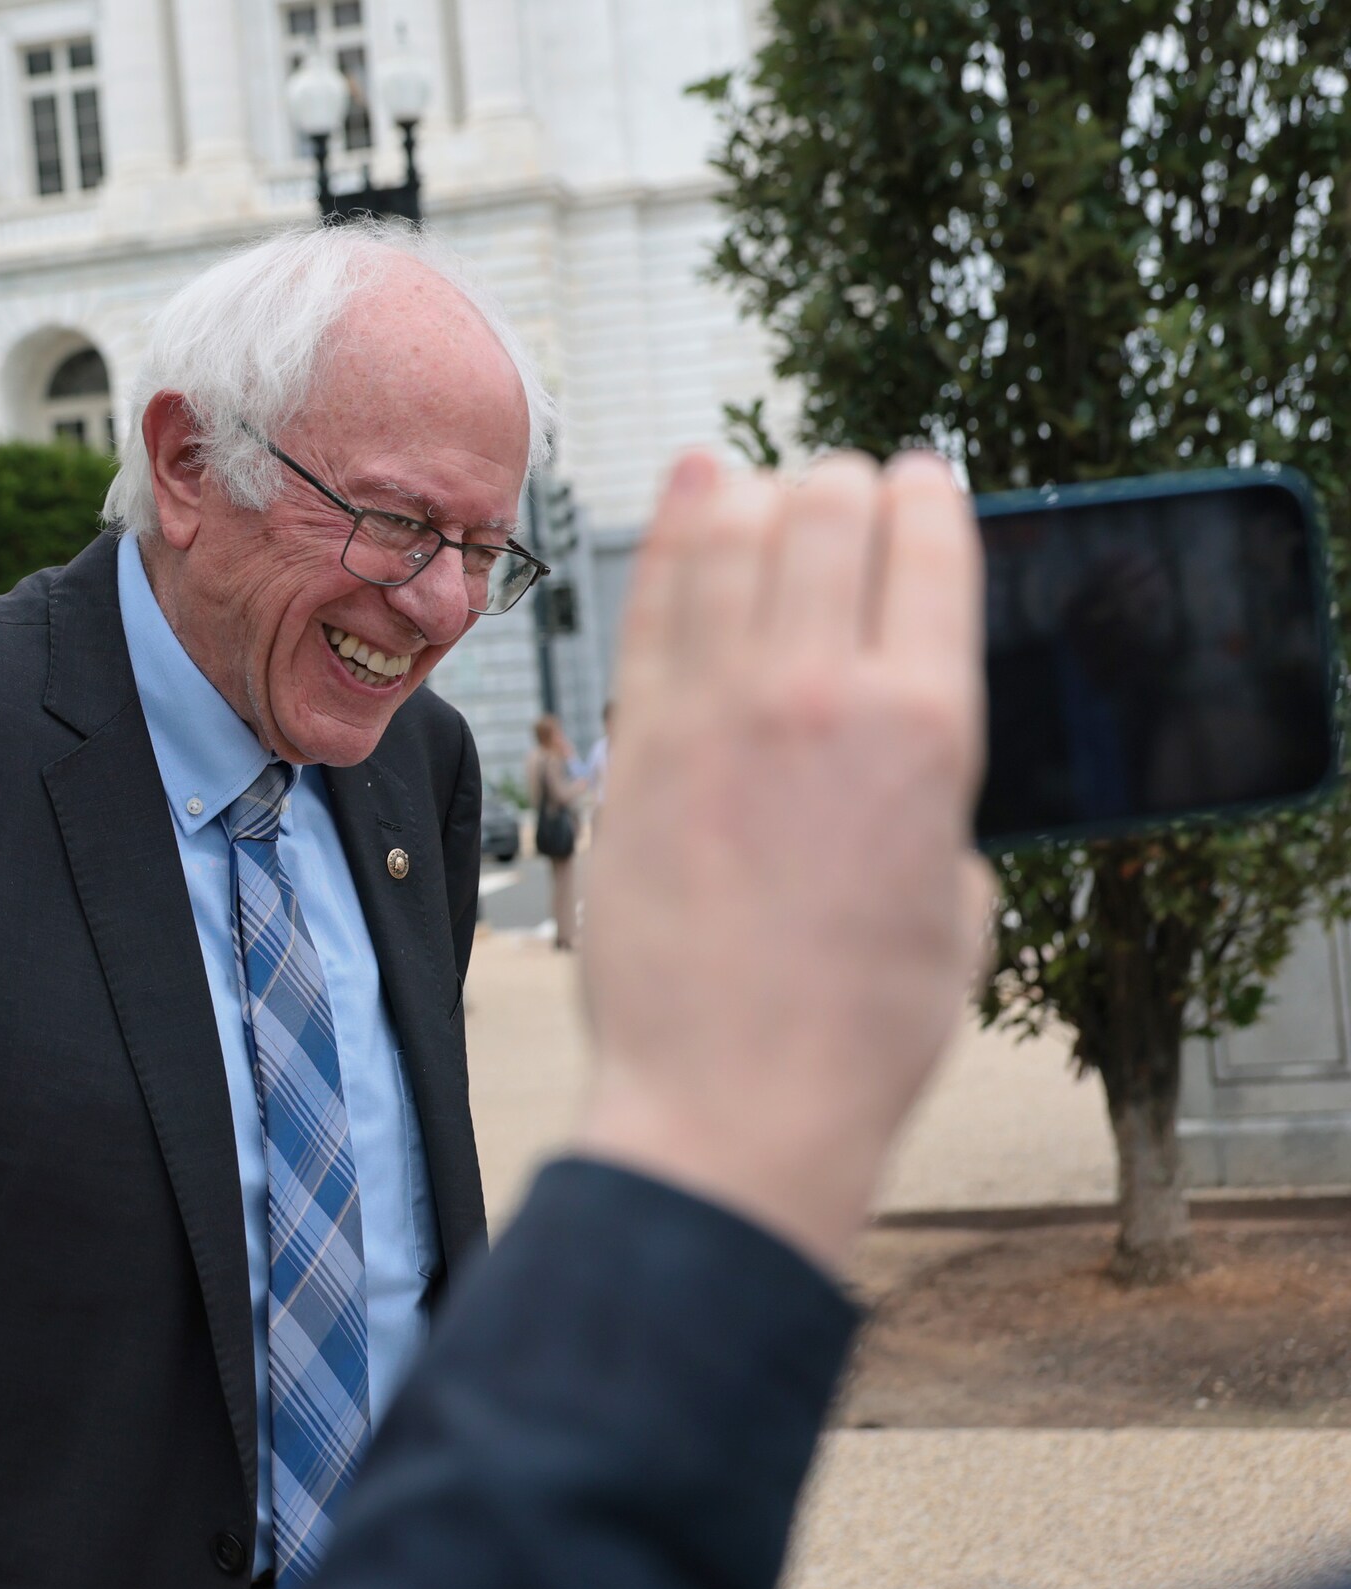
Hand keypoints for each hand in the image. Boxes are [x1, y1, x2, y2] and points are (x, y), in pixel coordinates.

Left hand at [573, 451, 992, 1271]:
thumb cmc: (856, 1029)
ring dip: (760, 493)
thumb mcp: (957, 904)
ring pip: (736, 529)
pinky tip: (693, 485)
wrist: (731, 1103)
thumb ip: (932, 802)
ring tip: (763, 488)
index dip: (928, 496)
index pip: (930, 544)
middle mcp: (822, 694)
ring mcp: (715, 711)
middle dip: (843, 487)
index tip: (921, 484)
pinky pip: (654, 597)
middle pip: (829, 511)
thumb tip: (902, 763)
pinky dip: (678, 522)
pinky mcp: (632, 743)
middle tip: (840, 499)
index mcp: (929, 728)